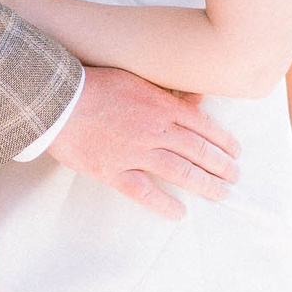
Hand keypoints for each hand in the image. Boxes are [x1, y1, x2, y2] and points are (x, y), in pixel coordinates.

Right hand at [47, 66, 240, 219]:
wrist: (56, 100)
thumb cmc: (93, 84)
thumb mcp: (136, 78)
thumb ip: (168, 92)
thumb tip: (198, 99)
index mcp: (160, 105)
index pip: (203, 126)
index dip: (223, 141)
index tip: (235, 152)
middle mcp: (154, 130)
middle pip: (198, 150)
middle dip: (221, 165)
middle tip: (235, 177)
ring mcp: (135, 152)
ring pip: (180, 172)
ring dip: (205, 185)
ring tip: (221, 194)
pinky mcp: (113, 171)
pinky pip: (145, 192)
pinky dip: (164, 204)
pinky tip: (180, 213)